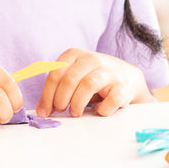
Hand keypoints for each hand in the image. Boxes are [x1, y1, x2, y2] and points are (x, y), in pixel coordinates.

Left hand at [34, 48, 152, 117]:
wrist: (127, 76)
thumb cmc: (94, 78)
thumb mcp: (73, 76)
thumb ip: (57, 89)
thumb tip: (42, 109)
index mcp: (75, 55)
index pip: (55, 74)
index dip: (47, 95)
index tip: (44, 111)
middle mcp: (92, 59)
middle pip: (69, 80)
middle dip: (60, 100)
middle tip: (60, 110)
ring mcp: (109, 72)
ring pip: (88, 85)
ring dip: (77, 103)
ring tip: (75, 112)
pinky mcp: (123, 86)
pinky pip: (110, 100)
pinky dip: (102, 109)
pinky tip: (98, 110)